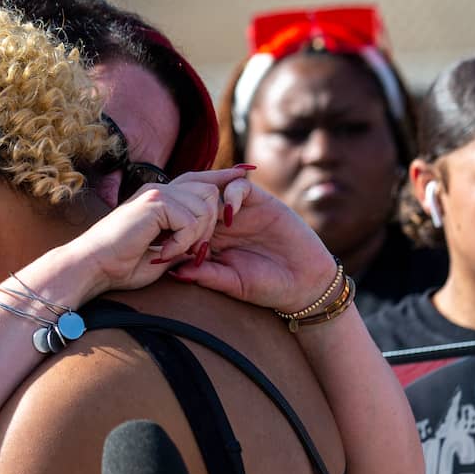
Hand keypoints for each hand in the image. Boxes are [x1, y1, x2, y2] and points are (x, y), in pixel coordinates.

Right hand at [73, 167, 251, 293]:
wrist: (91, 267)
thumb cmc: (119, 267)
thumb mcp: (161, 253)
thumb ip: (182, 244)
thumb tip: (202, 247)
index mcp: (160, 198)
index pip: (201, 180)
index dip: (224, 177)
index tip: (247, 173)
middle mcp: (160, 190)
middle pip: (209, 191)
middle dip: (211, 224)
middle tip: (194, 251)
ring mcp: (156, 193)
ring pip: (204, 206)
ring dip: (195, 236)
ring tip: (173, 254)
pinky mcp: (154, 203)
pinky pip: (189, 219)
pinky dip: (182, 241)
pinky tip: (163, 252)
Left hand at [168, 174, 339, 312]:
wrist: (305, 282)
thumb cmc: (267, 287)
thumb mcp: (232, 283)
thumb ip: (206, 275)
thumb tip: (174, 271)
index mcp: (208, 242)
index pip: (182, 225)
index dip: (174, 229)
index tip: (169, 241)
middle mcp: (220, 223)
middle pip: (192, 202)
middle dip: (184, 209)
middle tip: (182, 224)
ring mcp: (239, 211)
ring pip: (211, 190)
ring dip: (204, 201)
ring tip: (206, 222)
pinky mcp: (260, 201)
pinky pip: (238, 186)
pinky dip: (230, 195)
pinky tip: (231, 214)